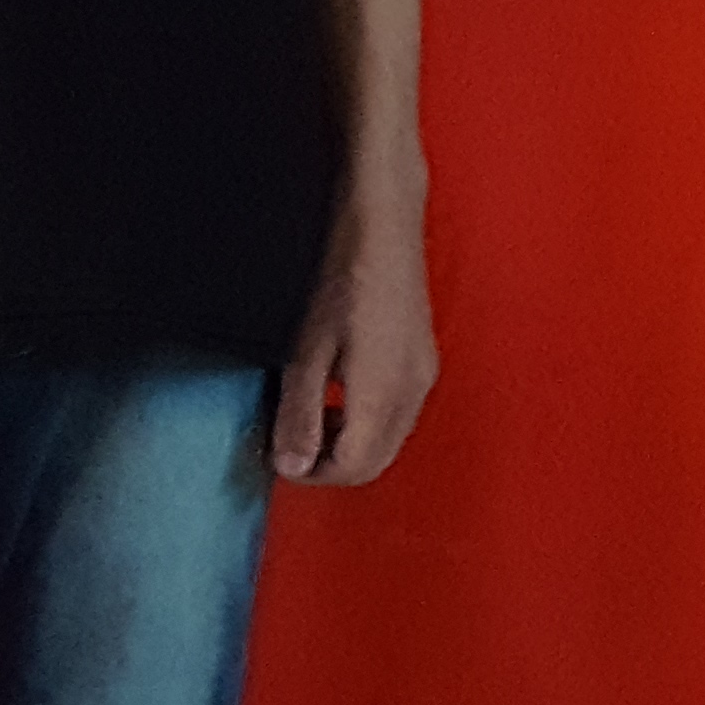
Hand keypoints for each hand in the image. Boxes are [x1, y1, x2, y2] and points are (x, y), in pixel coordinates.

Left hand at [273, 184, 438, 486]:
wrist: (384, 230)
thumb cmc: (342, 283)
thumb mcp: (306, 354)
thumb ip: (300, 416)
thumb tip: (291, 467)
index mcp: (383, 394)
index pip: (352, 468)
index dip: (311, 473)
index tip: (278, 454)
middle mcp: (414, 392)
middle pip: (376, 463)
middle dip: (331, 464)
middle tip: (292, 442)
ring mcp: (424, 376)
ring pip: (389, 441)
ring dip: (350, 444)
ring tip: (312, 414)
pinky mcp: (425, 361)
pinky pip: (400, 415)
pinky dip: (368, 422)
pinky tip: (341, 392)